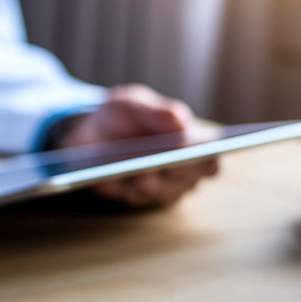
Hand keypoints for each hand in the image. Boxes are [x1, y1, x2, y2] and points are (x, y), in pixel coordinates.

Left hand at [54, 84, 218, 207]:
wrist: (90, 131)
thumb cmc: (123, 115)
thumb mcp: (135, 103)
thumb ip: (158, 112)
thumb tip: (180, 121)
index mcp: (191, 146)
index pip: (210, 161)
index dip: (207, 160)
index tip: (196, 154)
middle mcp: (181, 173)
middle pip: (187, 181)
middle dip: (176, 173)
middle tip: (167, 164)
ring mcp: (158, 189)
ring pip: (160, 193)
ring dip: (149, 185)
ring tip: (139, 177)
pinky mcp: (132, 198)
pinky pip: (128, 198)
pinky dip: (118, 188)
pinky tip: (106, 181)